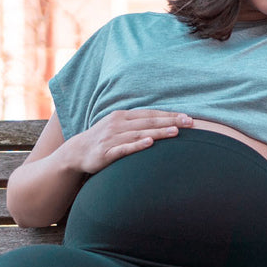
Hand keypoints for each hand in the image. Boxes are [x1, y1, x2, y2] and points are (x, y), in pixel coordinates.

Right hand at [65, 109, 193, 173]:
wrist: (76, 151)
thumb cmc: (103, 138)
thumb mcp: (118, 126)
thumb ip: (137, 123)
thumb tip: (162, 122)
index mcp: (122, 116)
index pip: (150, 114)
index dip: (169, 115)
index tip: (188, 118)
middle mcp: (118, 124)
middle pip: (148, 122)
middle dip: (170, 121)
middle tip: (189, 123)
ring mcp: (112, 138)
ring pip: (140, 134)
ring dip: (158, 132)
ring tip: (175, 132)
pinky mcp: (106, 152)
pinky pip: (124, 148)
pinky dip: (137, 145)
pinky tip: (149, 143)